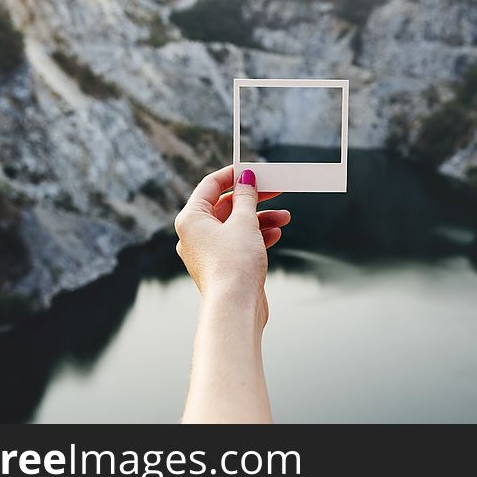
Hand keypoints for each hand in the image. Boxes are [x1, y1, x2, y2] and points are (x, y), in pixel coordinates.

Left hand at [174, 165, 289, 326]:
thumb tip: (246, 180)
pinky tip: (276, 233)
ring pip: (235, 226)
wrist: (235, 307)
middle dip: (253, 199)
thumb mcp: (244, 222)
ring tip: (285, 217)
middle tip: (275, 189)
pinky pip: (238, 243)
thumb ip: (246, 197)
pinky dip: (256, 236)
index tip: (252, 169)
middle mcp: (195, 235)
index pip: (210, 185)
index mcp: (191, 219)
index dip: (232, 175)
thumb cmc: (234, 265)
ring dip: (260, 218)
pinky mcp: (222, 266)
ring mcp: (207, 252)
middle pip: (225, 206)